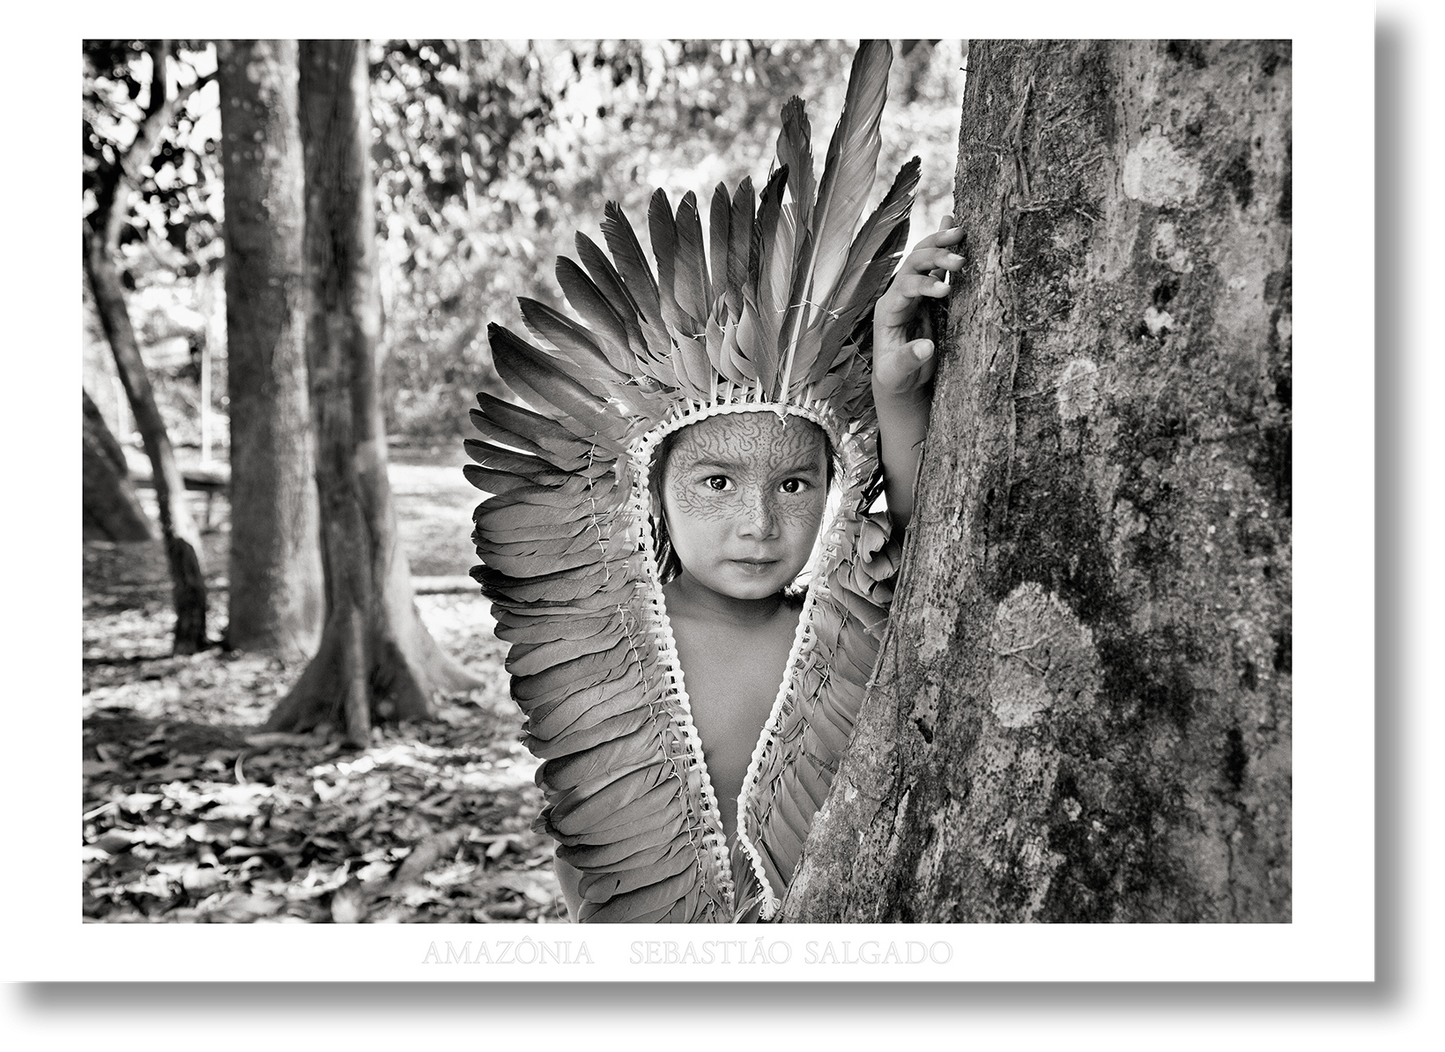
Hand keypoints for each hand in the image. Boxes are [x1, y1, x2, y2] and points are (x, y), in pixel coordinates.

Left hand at [872, 216, 963, 400]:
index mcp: (888, 310)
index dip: (924, 285)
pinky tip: (955, 225)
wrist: (900, 379)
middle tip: (960, 260)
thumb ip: (908, 360)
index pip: (904, 287)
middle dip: (935, 257)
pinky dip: (945, 247)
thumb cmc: (896, 377)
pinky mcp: (930, 295)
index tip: (946, 290)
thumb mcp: (897, 374)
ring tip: (962, 232)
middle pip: (913, 264)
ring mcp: (915, 292)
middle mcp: (899, 295)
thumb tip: (927, 347)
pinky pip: (937, 267)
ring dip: (941, 244)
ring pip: (925, 259)